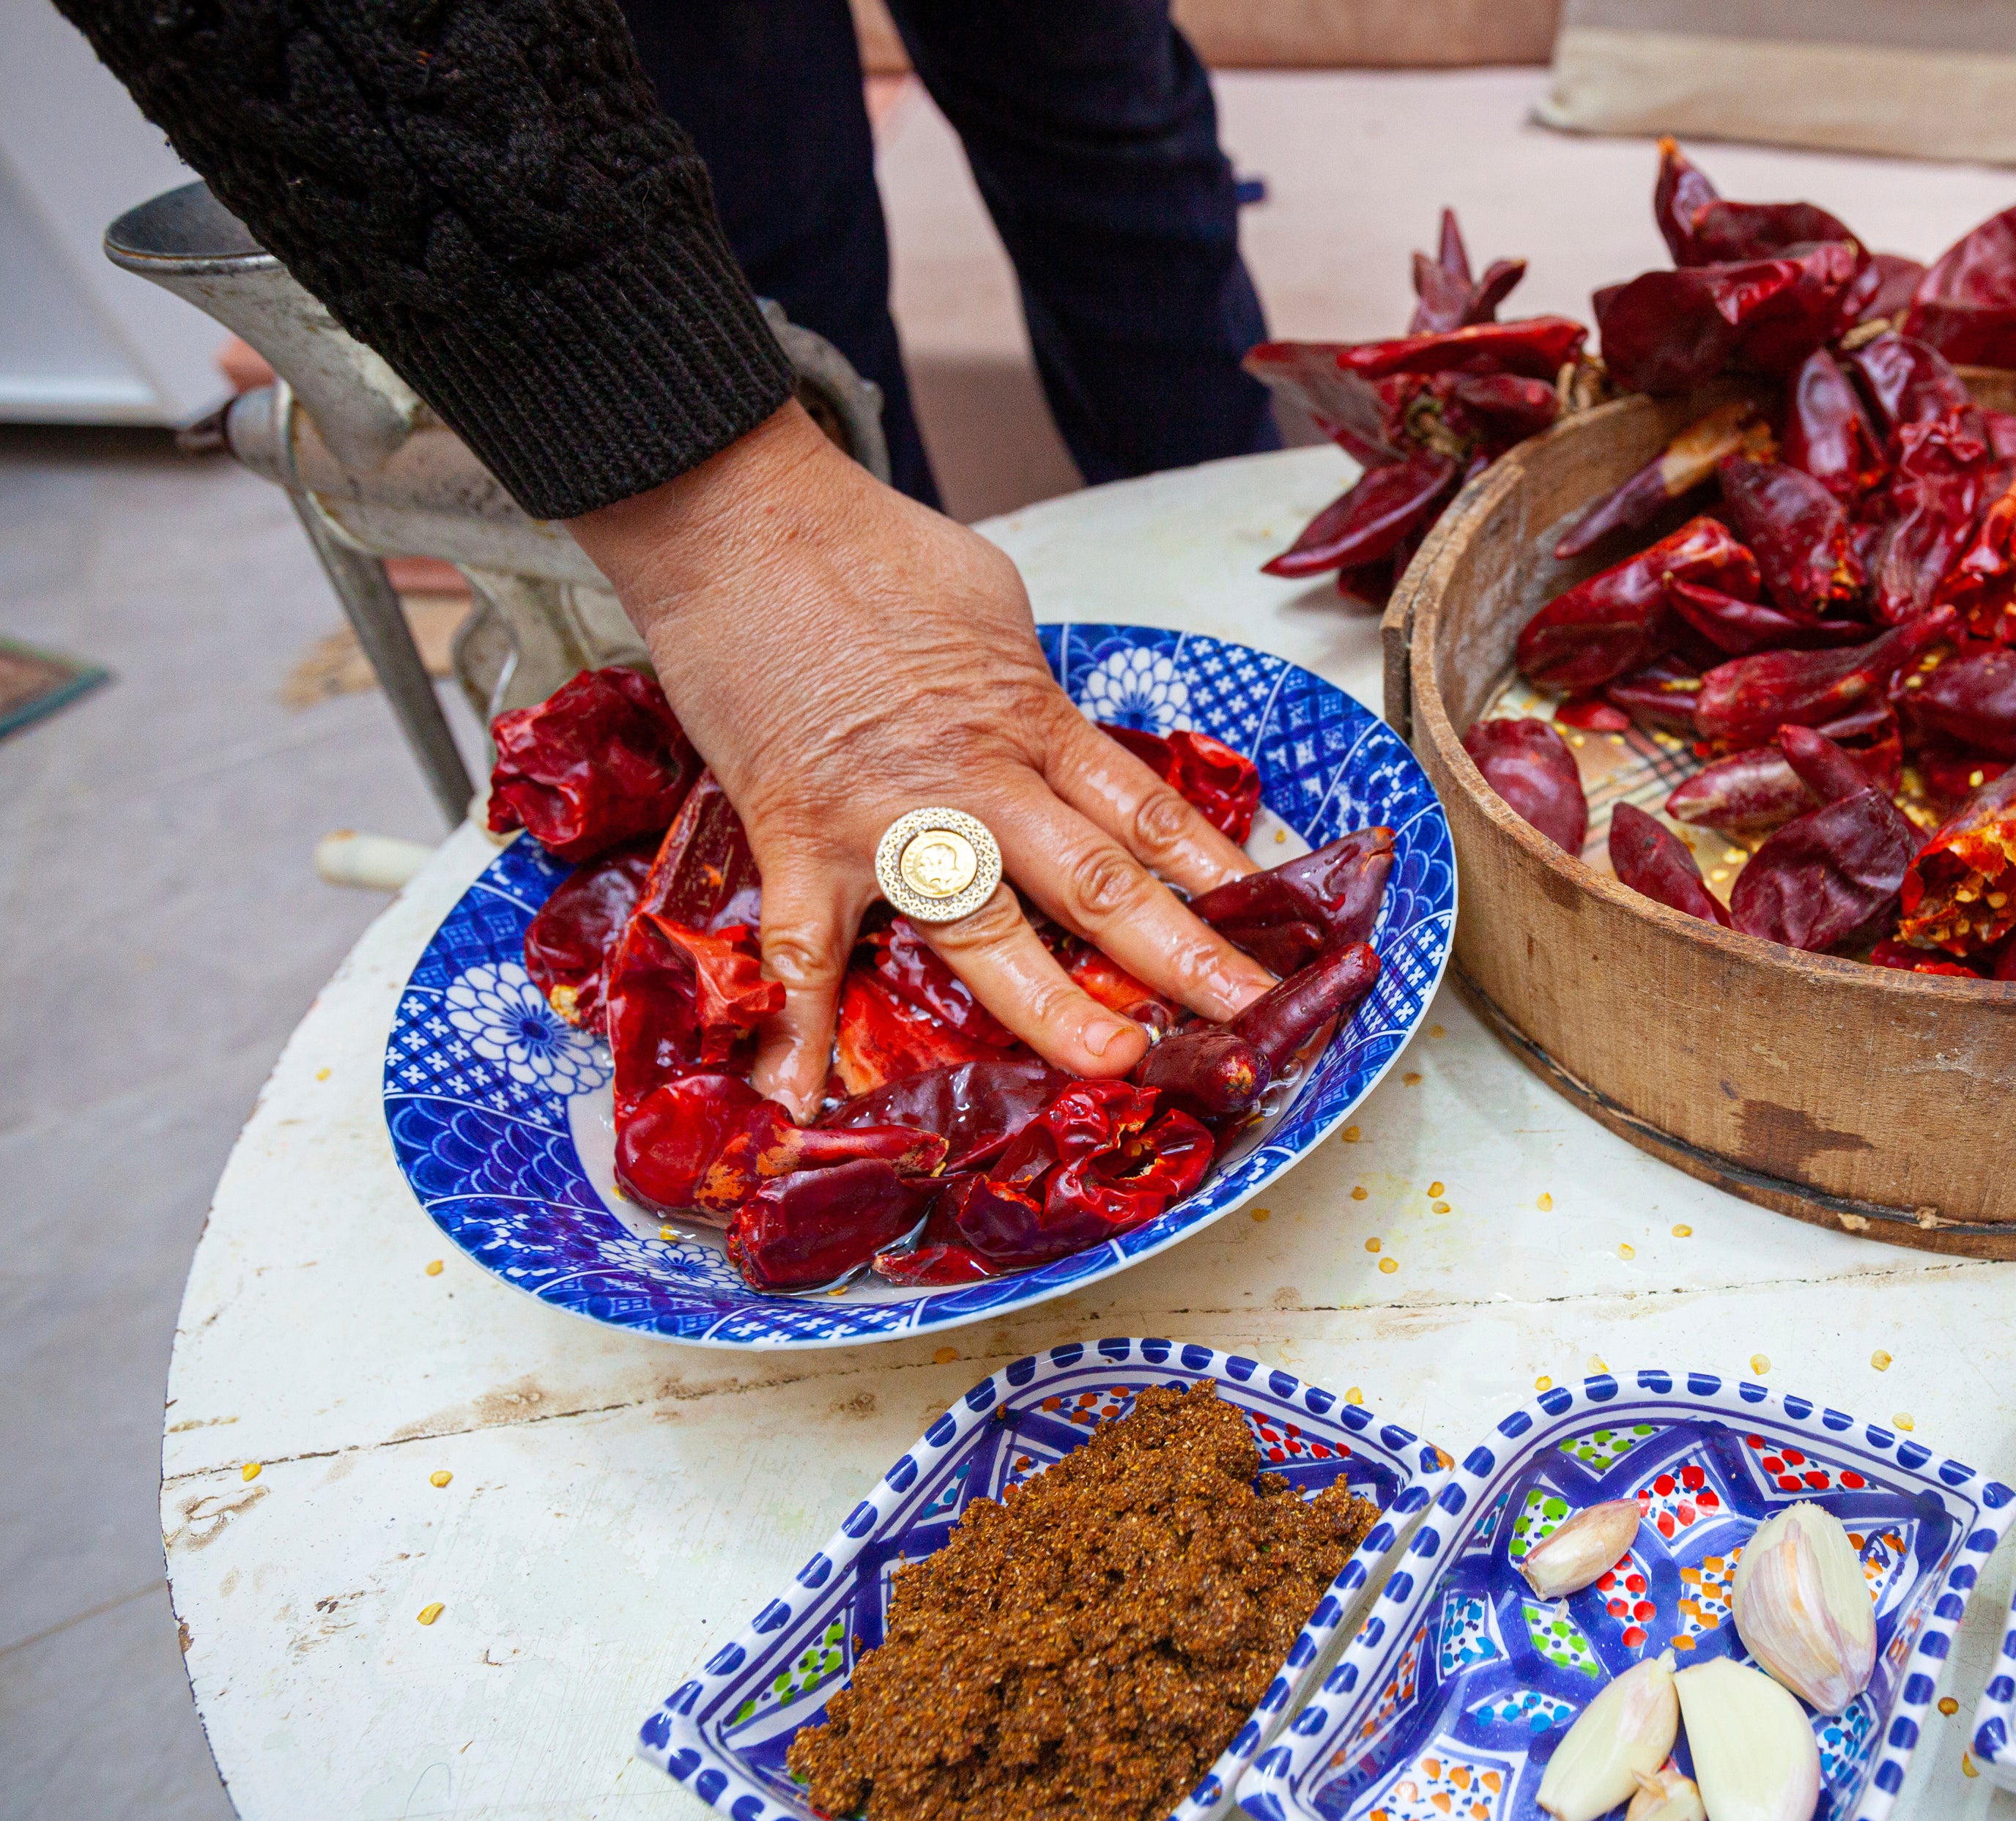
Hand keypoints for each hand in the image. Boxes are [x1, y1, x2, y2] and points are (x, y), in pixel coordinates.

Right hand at [569, 402, 1271, 1113]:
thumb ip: (1026, 687)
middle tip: (1246, 1023)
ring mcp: (887, 818)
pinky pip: (801, 951)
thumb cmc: (862, 549)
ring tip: (1113, 1068)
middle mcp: (976, 781)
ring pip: (985, 928)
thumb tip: (1050, 725)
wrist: (740, 517)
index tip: (1275, 928)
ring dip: (1050, 1007)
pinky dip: (794, 1034)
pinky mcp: (797, 836)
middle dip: (1182, 960)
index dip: (1218, 873)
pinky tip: (800, 1108)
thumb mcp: (991, 607)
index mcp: (1031, 722)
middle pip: (1099, 881)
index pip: (1147, 812)